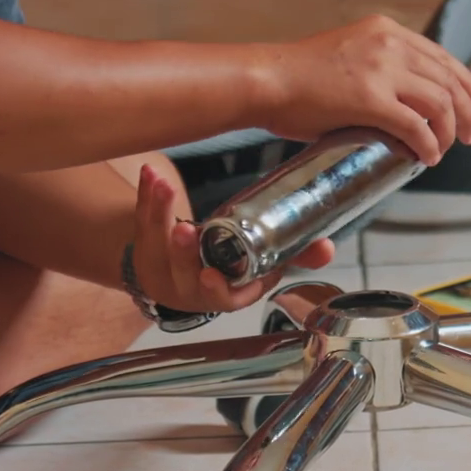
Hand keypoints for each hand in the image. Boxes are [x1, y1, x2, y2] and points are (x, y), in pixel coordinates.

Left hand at [130, 165, 334, 313]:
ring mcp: (162, 266)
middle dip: (181, 251)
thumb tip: (327, 247)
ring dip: (160, 210)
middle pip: (181, 272)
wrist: (178, 270)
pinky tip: (151, 172)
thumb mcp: (263, 266)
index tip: (211, 275)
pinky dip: (146, 194)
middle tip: (184, 230)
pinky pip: (142, 217)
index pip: (221, 298)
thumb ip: (295, 256)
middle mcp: (189, 285)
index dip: (216, 288)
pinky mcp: (144, 243)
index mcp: (222, 294)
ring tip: (165, 184)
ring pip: (155, 241)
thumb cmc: (229, 268)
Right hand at [255, 15, 470, 165]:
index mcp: (384, 31)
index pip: (439, 56)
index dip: (464, 82)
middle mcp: (388, 44)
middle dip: (465, 111)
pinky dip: (429, 144)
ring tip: (446, 149)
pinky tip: (427, 156)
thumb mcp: (346, 57)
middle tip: (470, 134)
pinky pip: (416, 126)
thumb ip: (376, 73)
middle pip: (447, 79)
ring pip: (439, 103)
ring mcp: (381, 70)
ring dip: (450, 131)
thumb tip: (397, 107)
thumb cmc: (295, 76)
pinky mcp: (371, 99)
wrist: (266, 79)